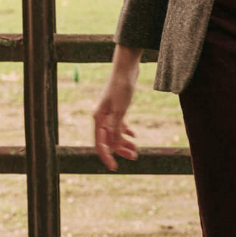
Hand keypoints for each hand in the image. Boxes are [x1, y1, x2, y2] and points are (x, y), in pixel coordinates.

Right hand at [93, 46, 141, 170]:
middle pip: (109, 140)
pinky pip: (119, 124)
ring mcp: (109, 112)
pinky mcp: (117, 108)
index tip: (114, 167)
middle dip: (120, 150)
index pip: (100, 143)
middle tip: (135, 157)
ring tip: (137, 149)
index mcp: (99, 118)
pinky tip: (133, 135)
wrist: (126, 69)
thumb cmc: (121, 88)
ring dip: (124, 142)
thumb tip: (112, 145)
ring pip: (115, 133)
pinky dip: (125, 131)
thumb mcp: (120, 110)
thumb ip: (115, 128)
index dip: (106, 156)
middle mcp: (101, 117)